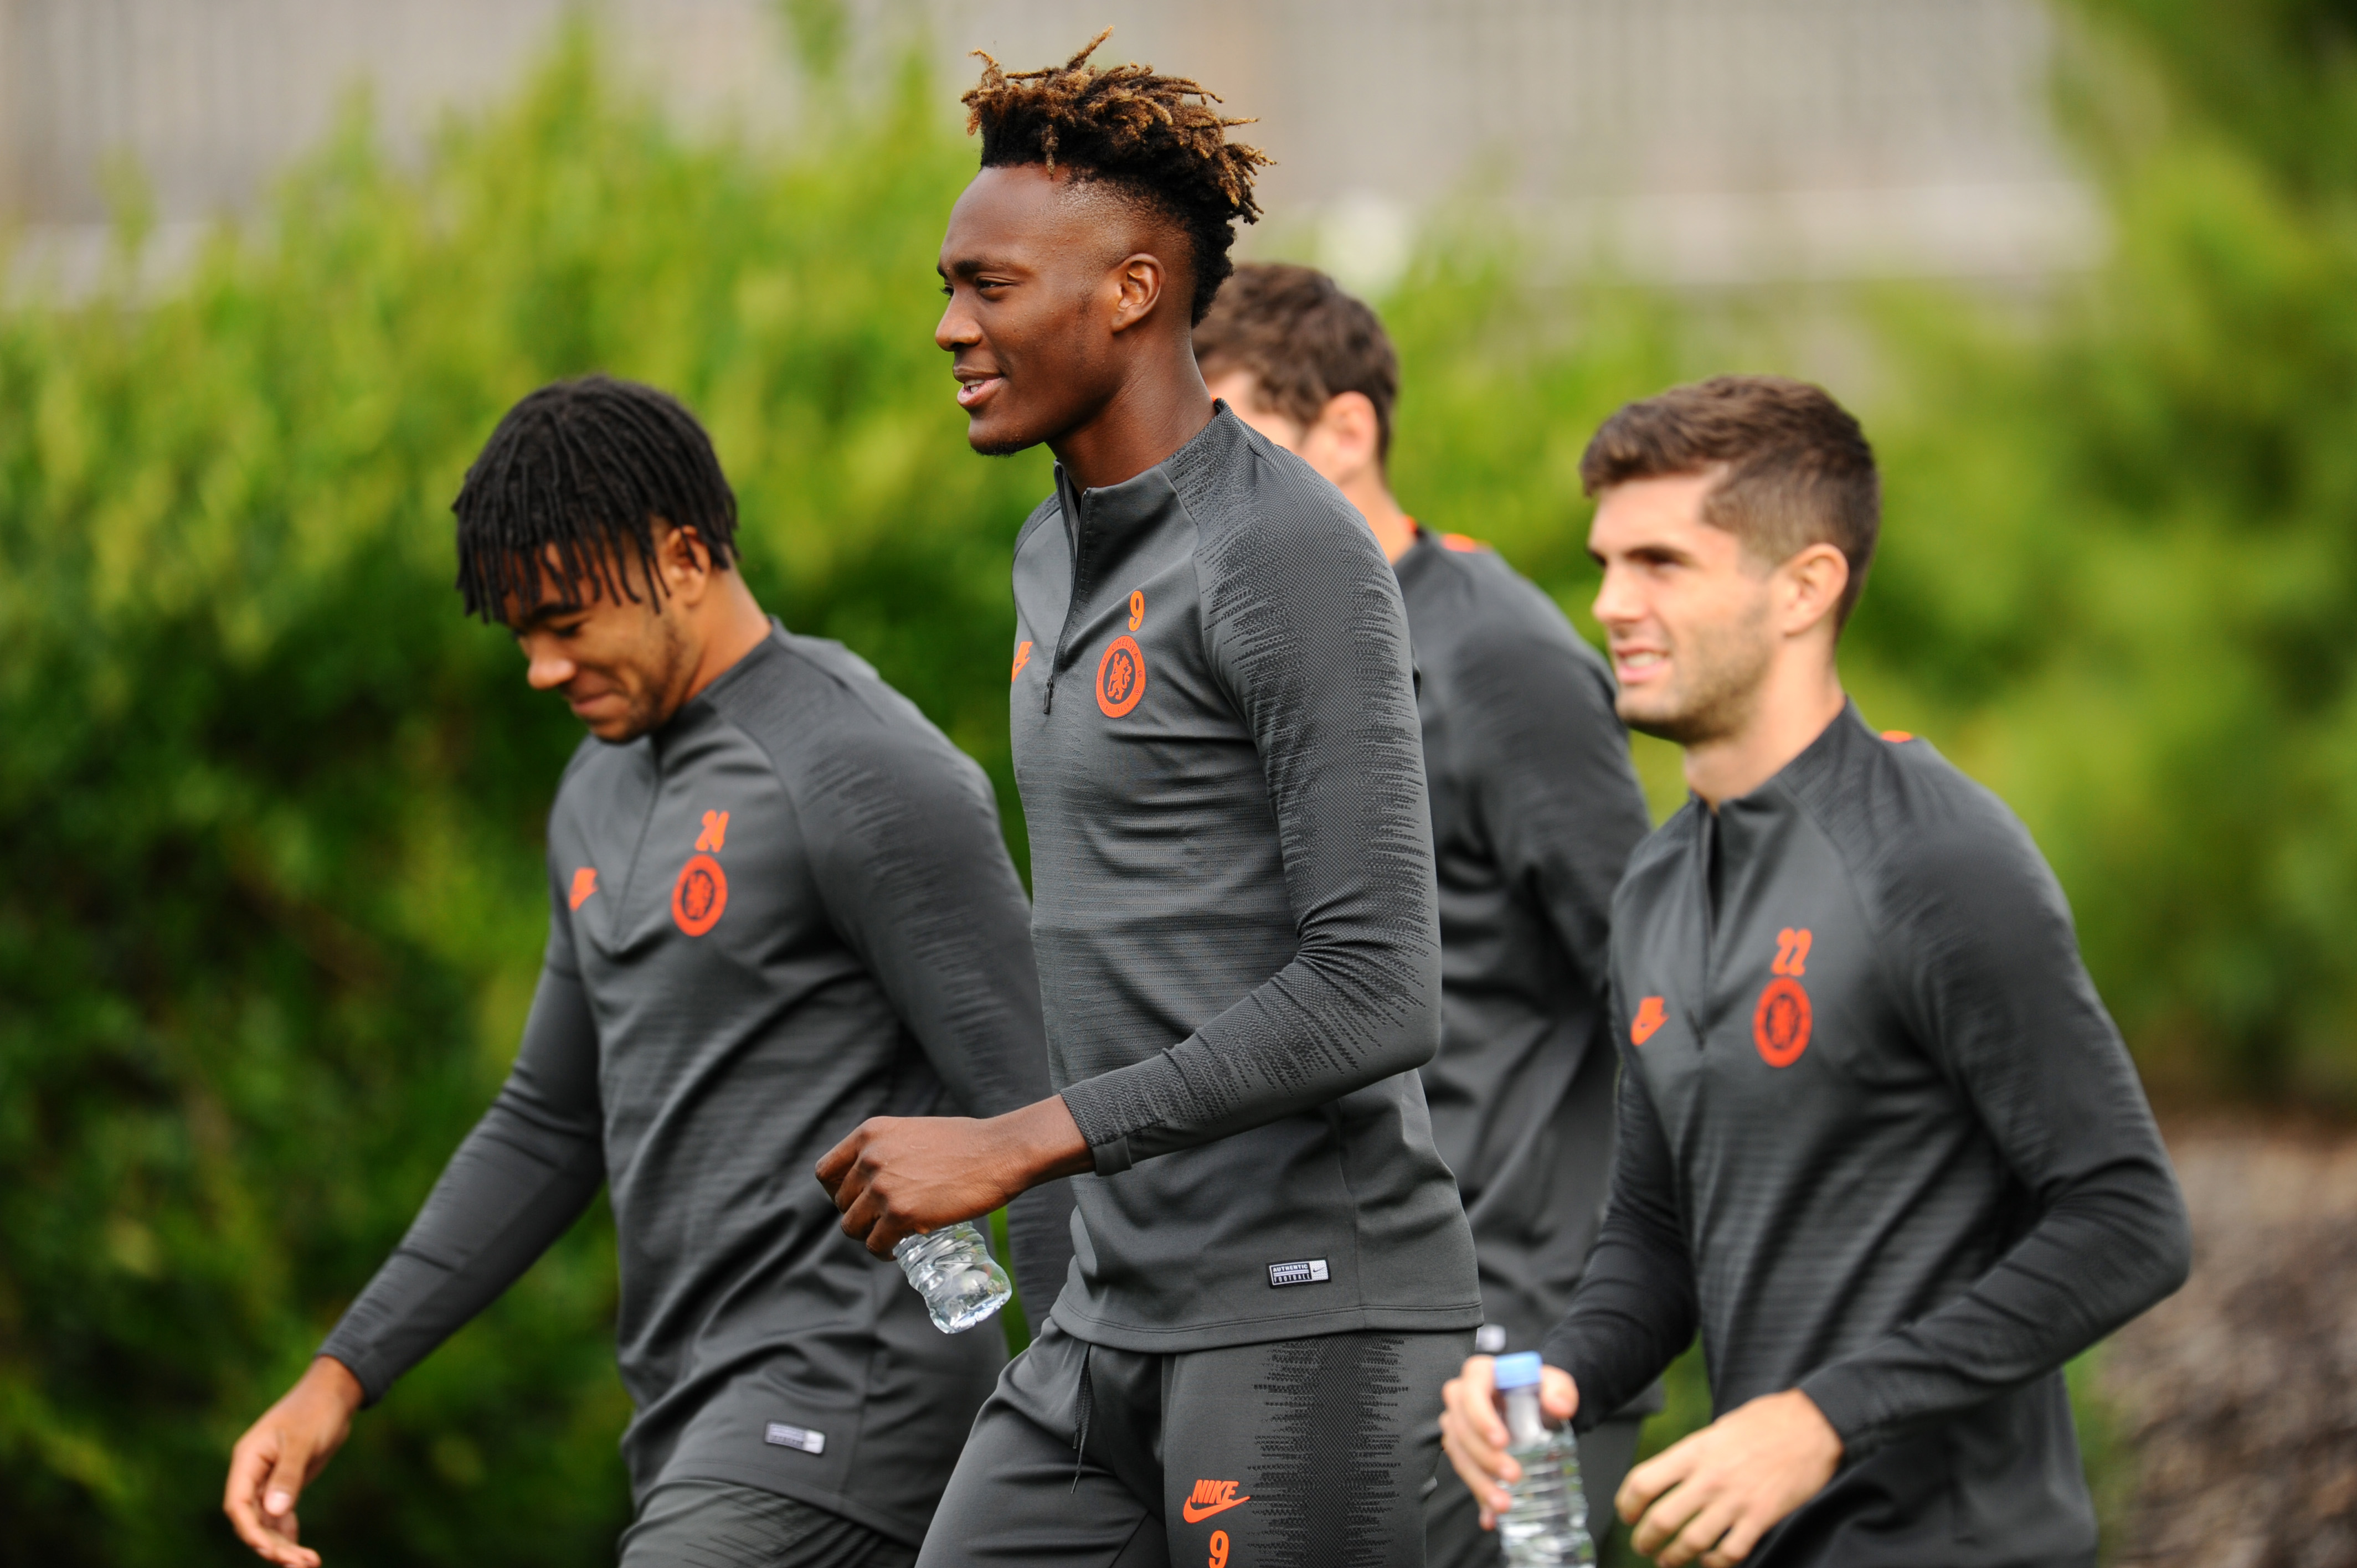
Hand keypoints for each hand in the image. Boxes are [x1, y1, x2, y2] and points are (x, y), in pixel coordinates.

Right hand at [223, 1357, 364, 1565]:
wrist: (335, 1395)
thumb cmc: (316, 1410)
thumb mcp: (303, 1441)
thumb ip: (287, 1476)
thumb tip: (273, 1512)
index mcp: (247, 1460)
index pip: (237, 1505)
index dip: (250, 1531)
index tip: (269, 1551)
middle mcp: (253, 1474)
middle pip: (253, 1519)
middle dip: (272, 1545)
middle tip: (300, 1564)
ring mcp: (268, 1481)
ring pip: (267, 1522)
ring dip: (283, 1544)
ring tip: (309, 1563)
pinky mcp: (285, 1484)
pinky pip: (280, 1516)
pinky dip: (288, 1534)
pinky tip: (301, 1552)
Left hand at [816, 1095, 1090, 1256]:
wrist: (1000, 1152)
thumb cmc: (966, 1143)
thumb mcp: (913, 1132)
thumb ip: (889, 1149)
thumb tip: (877, 1174)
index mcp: (870, 1134)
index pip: (826, 1171)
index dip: (836, 1192)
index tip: (854, 1202)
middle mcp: (869, 1158)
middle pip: (841, 1203)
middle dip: (858, 1216)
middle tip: (880, 1223)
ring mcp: (883, 1187)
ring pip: (853, 1227)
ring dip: (869, 1236)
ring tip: (888, 1238)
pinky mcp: (900, 1214)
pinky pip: (875, 1244)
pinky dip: (883, 1252)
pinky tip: (897, 1250)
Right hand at [1438, 1355, 1580, 1529]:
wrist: (1537, 1405)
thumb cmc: (1541, 1389)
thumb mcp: (1556, 1383)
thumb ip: (1560, 1389)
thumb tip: (1557, 1405)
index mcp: (1480, 1374)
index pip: (1471, 1392)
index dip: (1481, 1417)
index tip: (1502, 1441)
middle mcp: (1461, 1398)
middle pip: (1461, 1428)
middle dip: (1485, 1457)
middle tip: (1513, 1476)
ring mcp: (1459, 1425)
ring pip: (1458, 1455)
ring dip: (1479, 1481)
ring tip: (1504, 1503)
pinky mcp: (1463, 1450)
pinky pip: (1465, 1473)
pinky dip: (1477, 1496)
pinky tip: (1491, 1515)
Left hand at [1617, 1389, 1841, 1566]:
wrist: (1811, 1425)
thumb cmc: (1766, 1422)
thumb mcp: (1719, 1429)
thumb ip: (1695, 1454)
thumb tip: (1674, 1476)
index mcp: (1694, 1451)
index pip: (1643, 1482)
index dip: (1627, 1504)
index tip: (1627, 1514)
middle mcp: (1709, 1478)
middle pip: (1661, 1519)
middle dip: (1645, 1539)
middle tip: (1643, 1546)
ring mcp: (1735, 1500)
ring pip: (1692, 1541)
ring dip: (1674, 1557)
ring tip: (1668, 1560)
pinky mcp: (1761, 1517)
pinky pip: (1730, 1552)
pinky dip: (1714, 1563)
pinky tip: (1709, 1561)